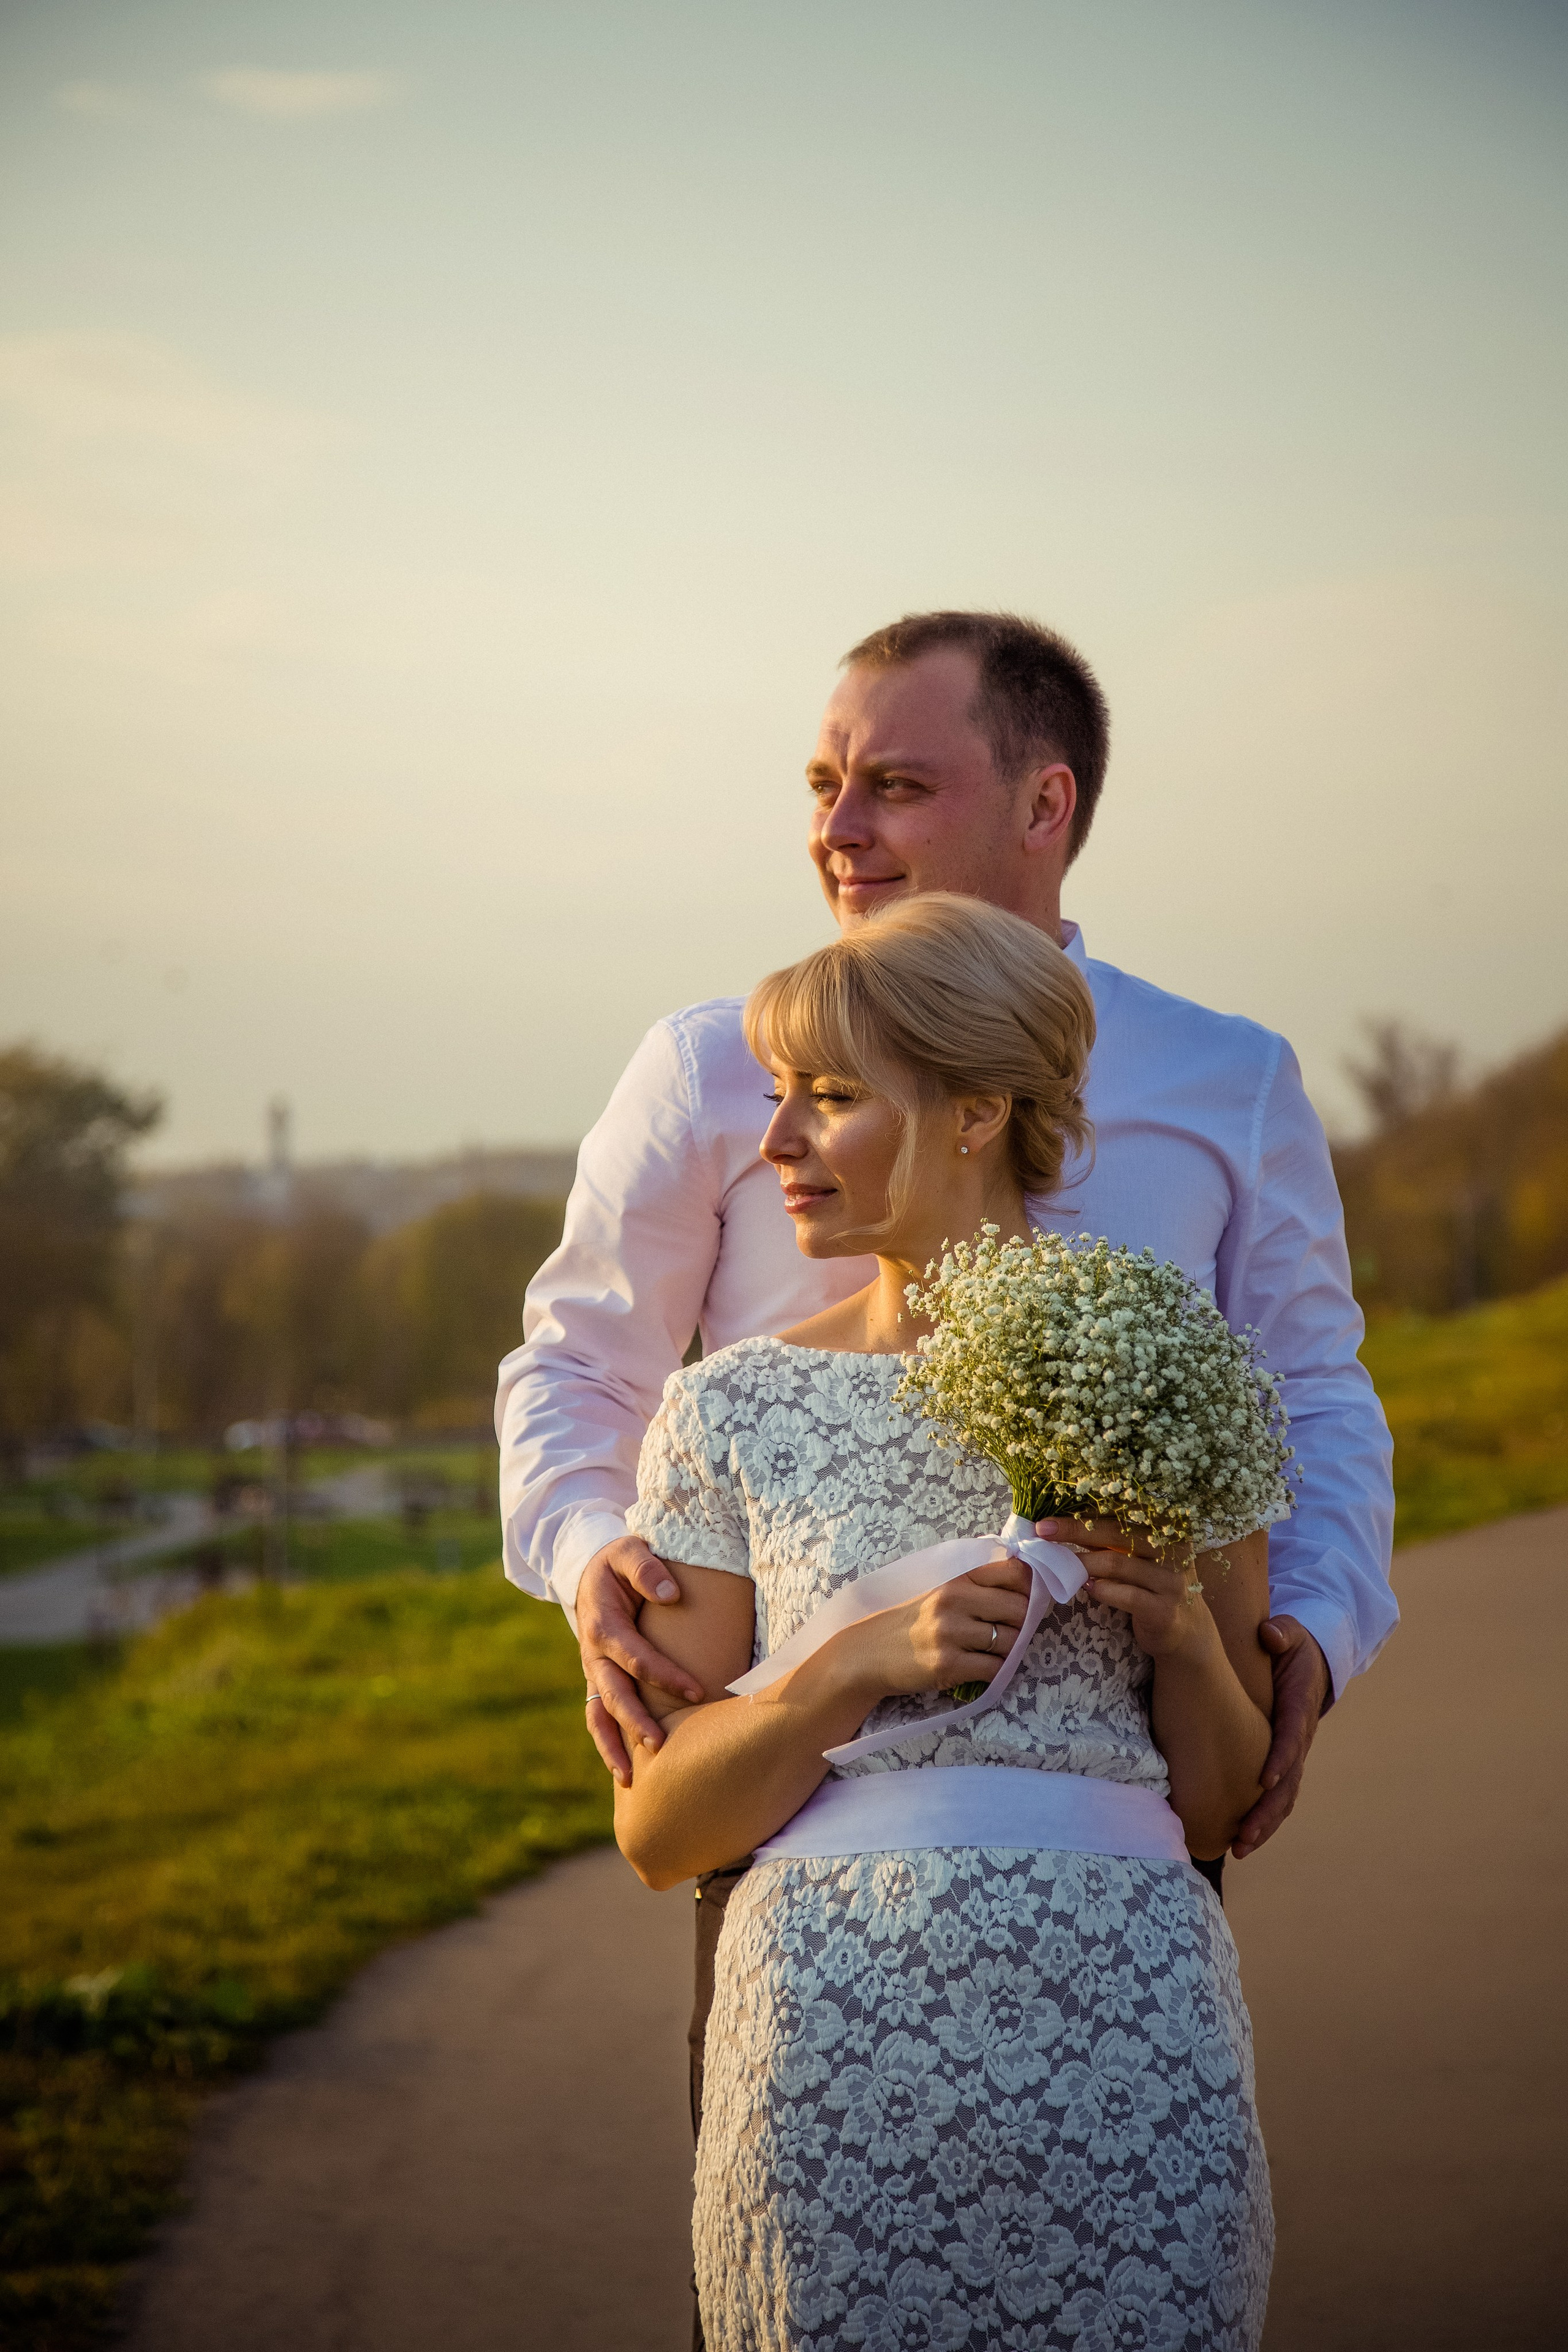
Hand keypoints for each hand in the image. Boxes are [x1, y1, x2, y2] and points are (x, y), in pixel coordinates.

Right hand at [577, 1537, 704, 1784]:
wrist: (591, 1571)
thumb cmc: (618, 1562)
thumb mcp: (628, 1550)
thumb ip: (645, 1568)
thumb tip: (671, 1595)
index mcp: (602, 1624)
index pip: (635, 1656)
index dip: (664, 1674)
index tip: (696, 1691)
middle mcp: (593, 1654)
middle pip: (613, 1694)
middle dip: (635, 1721)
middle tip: (660, 1744)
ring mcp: (594, 1672)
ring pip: (600, 1715)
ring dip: (613, 1745)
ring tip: (630, 1777)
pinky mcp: (599, 1682)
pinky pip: (599, 1718)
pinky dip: (607, 1745)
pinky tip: (624, 1772)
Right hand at [842, 1558, 1031, 1700]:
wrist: (870, 1654)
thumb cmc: (911, 1622)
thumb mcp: (940, 1591)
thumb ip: (976, 1583)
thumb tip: (1026, 1580)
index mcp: (956, 1578)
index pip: (1013, 1571)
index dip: (1031, 1587)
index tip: (1030, 1599)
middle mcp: (954, 1600)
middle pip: (1020, 1608)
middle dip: (1025, 1624)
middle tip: (1015, 1631)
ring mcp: (950, 1633)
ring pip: (1011, 1641)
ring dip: (1011, 1650)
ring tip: (997, 1651)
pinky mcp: (947, 1664)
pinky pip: (994, 1668)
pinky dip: (997, 1670)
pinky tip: (984, 1667)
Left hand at [1037, 1518, 1209, 1660]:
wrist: (1184, 1630)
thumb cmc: (1153, 1583)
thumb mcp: (1139, 1554)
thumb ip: (1112, 1536)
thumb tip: (1065, 1517)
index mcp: (1169, 1526)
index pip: (1124, 1508)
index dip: (1088, 1506)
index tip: (1055, 1505)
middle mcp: (1175, 1548)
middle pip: (1117, 1532)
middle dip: (1075, 1529)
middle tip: (1043, 1530)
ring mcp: (1172, 1580)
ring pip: (1117, 1564)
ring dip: (1083, 1563)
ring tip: (1061, 1564)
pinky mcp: (1164, 1609)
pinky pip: (1126, 1595)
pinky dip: (1102, 1590)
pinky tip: (1088, 1588)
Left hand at [1230, 1616, 1328, 1857]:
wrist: (1310, 1663)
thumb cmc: (1292, 1647)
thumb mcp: (1291, 1634)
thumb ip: (1282, 1634)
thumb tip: (1270, 1635)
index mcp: (1298, 1708)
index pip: (1291, 1737)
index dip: (1281, 1758)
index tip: (1265, 1779)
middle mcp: (1298, 1738)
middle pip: (1287, 1782)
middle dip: (1267, 1810)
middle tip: (1244, 1834)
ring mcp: (1291, 1755)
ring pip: (1282, 1798)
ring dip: (1263, 1825)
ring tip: (1238, 1848)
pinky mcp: (1280, 1764)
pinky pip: (1273, 1797)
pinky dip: (1261, 1820)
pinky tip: (1237, 1841)